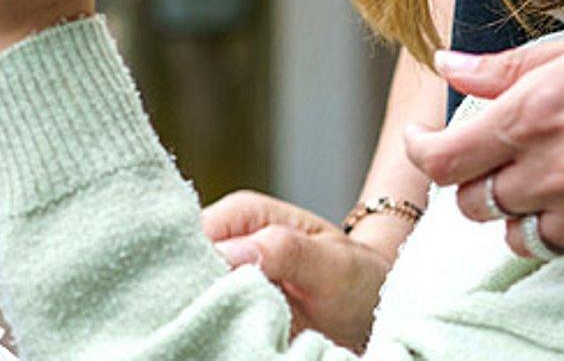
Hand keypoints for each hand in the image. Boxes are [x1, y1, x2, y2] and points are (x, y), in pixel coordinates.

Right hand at [200, 190, 391, 348]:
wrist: (375, 310)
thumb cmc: (358, 277)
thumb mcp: (332, 263)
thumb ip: (284, 251)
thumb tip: (228, 253)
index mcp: (243, 215)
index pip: (194, 235)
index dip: (192, 266)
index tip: (209, 299)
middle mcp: (229, 243)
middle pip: (187, 268)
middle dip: (196, 299)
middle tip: (222, 326)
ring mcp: (230, 280)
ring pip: (195, 298)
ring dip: (208, 321)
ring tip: (228, 340)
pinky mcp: (235, 311)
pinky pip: (213, 322)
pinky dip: (218, 336)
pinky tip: (230, 347)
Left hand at [405, 0, 563, 256]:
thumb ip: (509, 65)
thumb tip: (449, 65)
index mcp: (534, 110)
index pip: (443, 160)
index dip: (419, 149)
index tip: (422, 132)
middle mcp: (558, 165)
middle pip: (473, 203)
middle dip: (464, 179)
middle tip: (475, 150)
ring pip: (518, 231)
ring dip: (508, 208)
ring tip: (519, 174)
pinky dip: (555, 225)